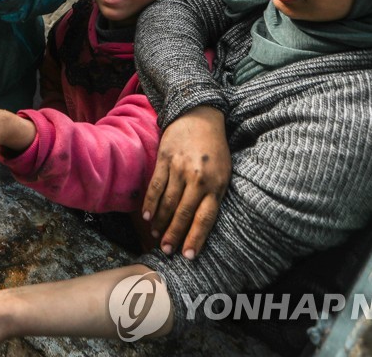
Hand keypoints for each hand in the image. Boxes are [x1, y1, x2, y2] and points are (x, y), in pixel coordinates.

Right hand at [142, 106, 230, 258]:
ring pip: (167, 202)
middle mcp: (198, 179)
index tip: (188, 255)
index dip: (195, 238)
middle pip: (183, 213)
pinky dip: (150, 203)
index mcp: (216, 184)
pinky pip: (156, 186)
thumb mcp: (224, 173)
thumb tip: (201, 223)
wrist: (200, 116)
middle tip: (167, 250)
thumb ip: (214, 196)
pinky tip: (147, 216)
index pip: (204, 218)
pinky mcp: (165, 159)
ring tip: (156, 236)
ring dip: (161, 222)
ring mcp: (179, 168)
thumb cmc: (215, 149)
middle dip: (174, 235)